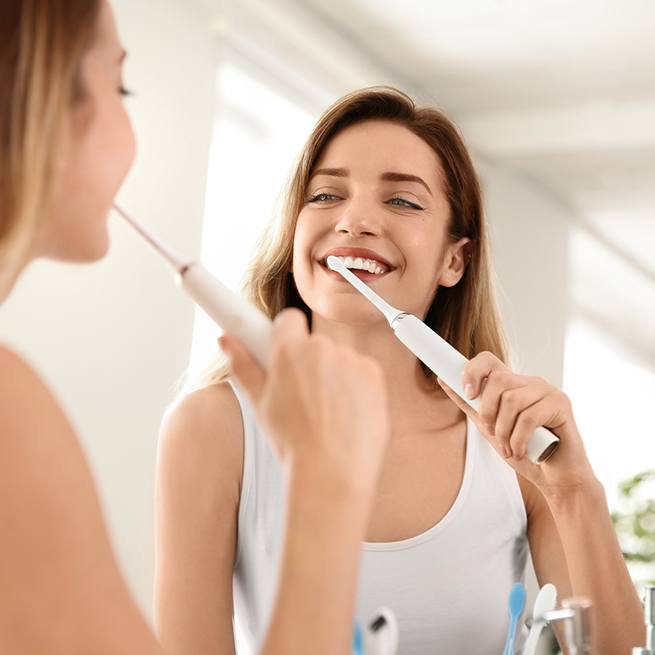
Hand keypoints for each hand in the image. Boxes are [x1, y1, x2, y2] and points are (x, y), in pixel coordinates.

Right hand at [218, 308, 389, 497]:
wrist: (332, 472)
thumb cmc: (293, 443)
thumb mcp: (259, 404)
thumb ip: (243, 365)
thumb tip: (226, 340)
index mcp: (289, 350)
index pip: (289, 320)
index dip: (286, 336)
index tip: (284, 352)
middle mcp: (322, 348)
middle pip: (315, 343)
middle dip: (309, 362)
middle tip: (301, 396)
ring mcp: (351, 360)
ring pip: (339, 359)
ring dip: (333, 375)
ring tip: (325, 412)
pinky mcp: (374, 374)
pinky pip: (361, 371)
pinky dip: (356, 386)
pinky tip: (346, 413)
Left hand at [437, 351, 596, 496]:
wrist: (556, 478)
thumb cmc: (525, 452)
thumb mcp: (489, 428)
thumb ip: (470, 405)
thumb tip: (442, 379)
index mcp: (513, 384)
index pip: (488, 360)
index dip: (472, 370)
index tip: (467, 392)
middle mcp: (531, 382)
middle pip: (498, 380)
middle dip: (488, 412)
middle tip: (493, 434)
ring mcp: (548, 391)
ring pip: (512, 400)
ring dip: (504, 431)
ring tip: (510, 448)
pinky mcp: (561, 404)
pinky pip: (529, 417)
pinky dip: (519, 439)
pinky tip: (521, 451)